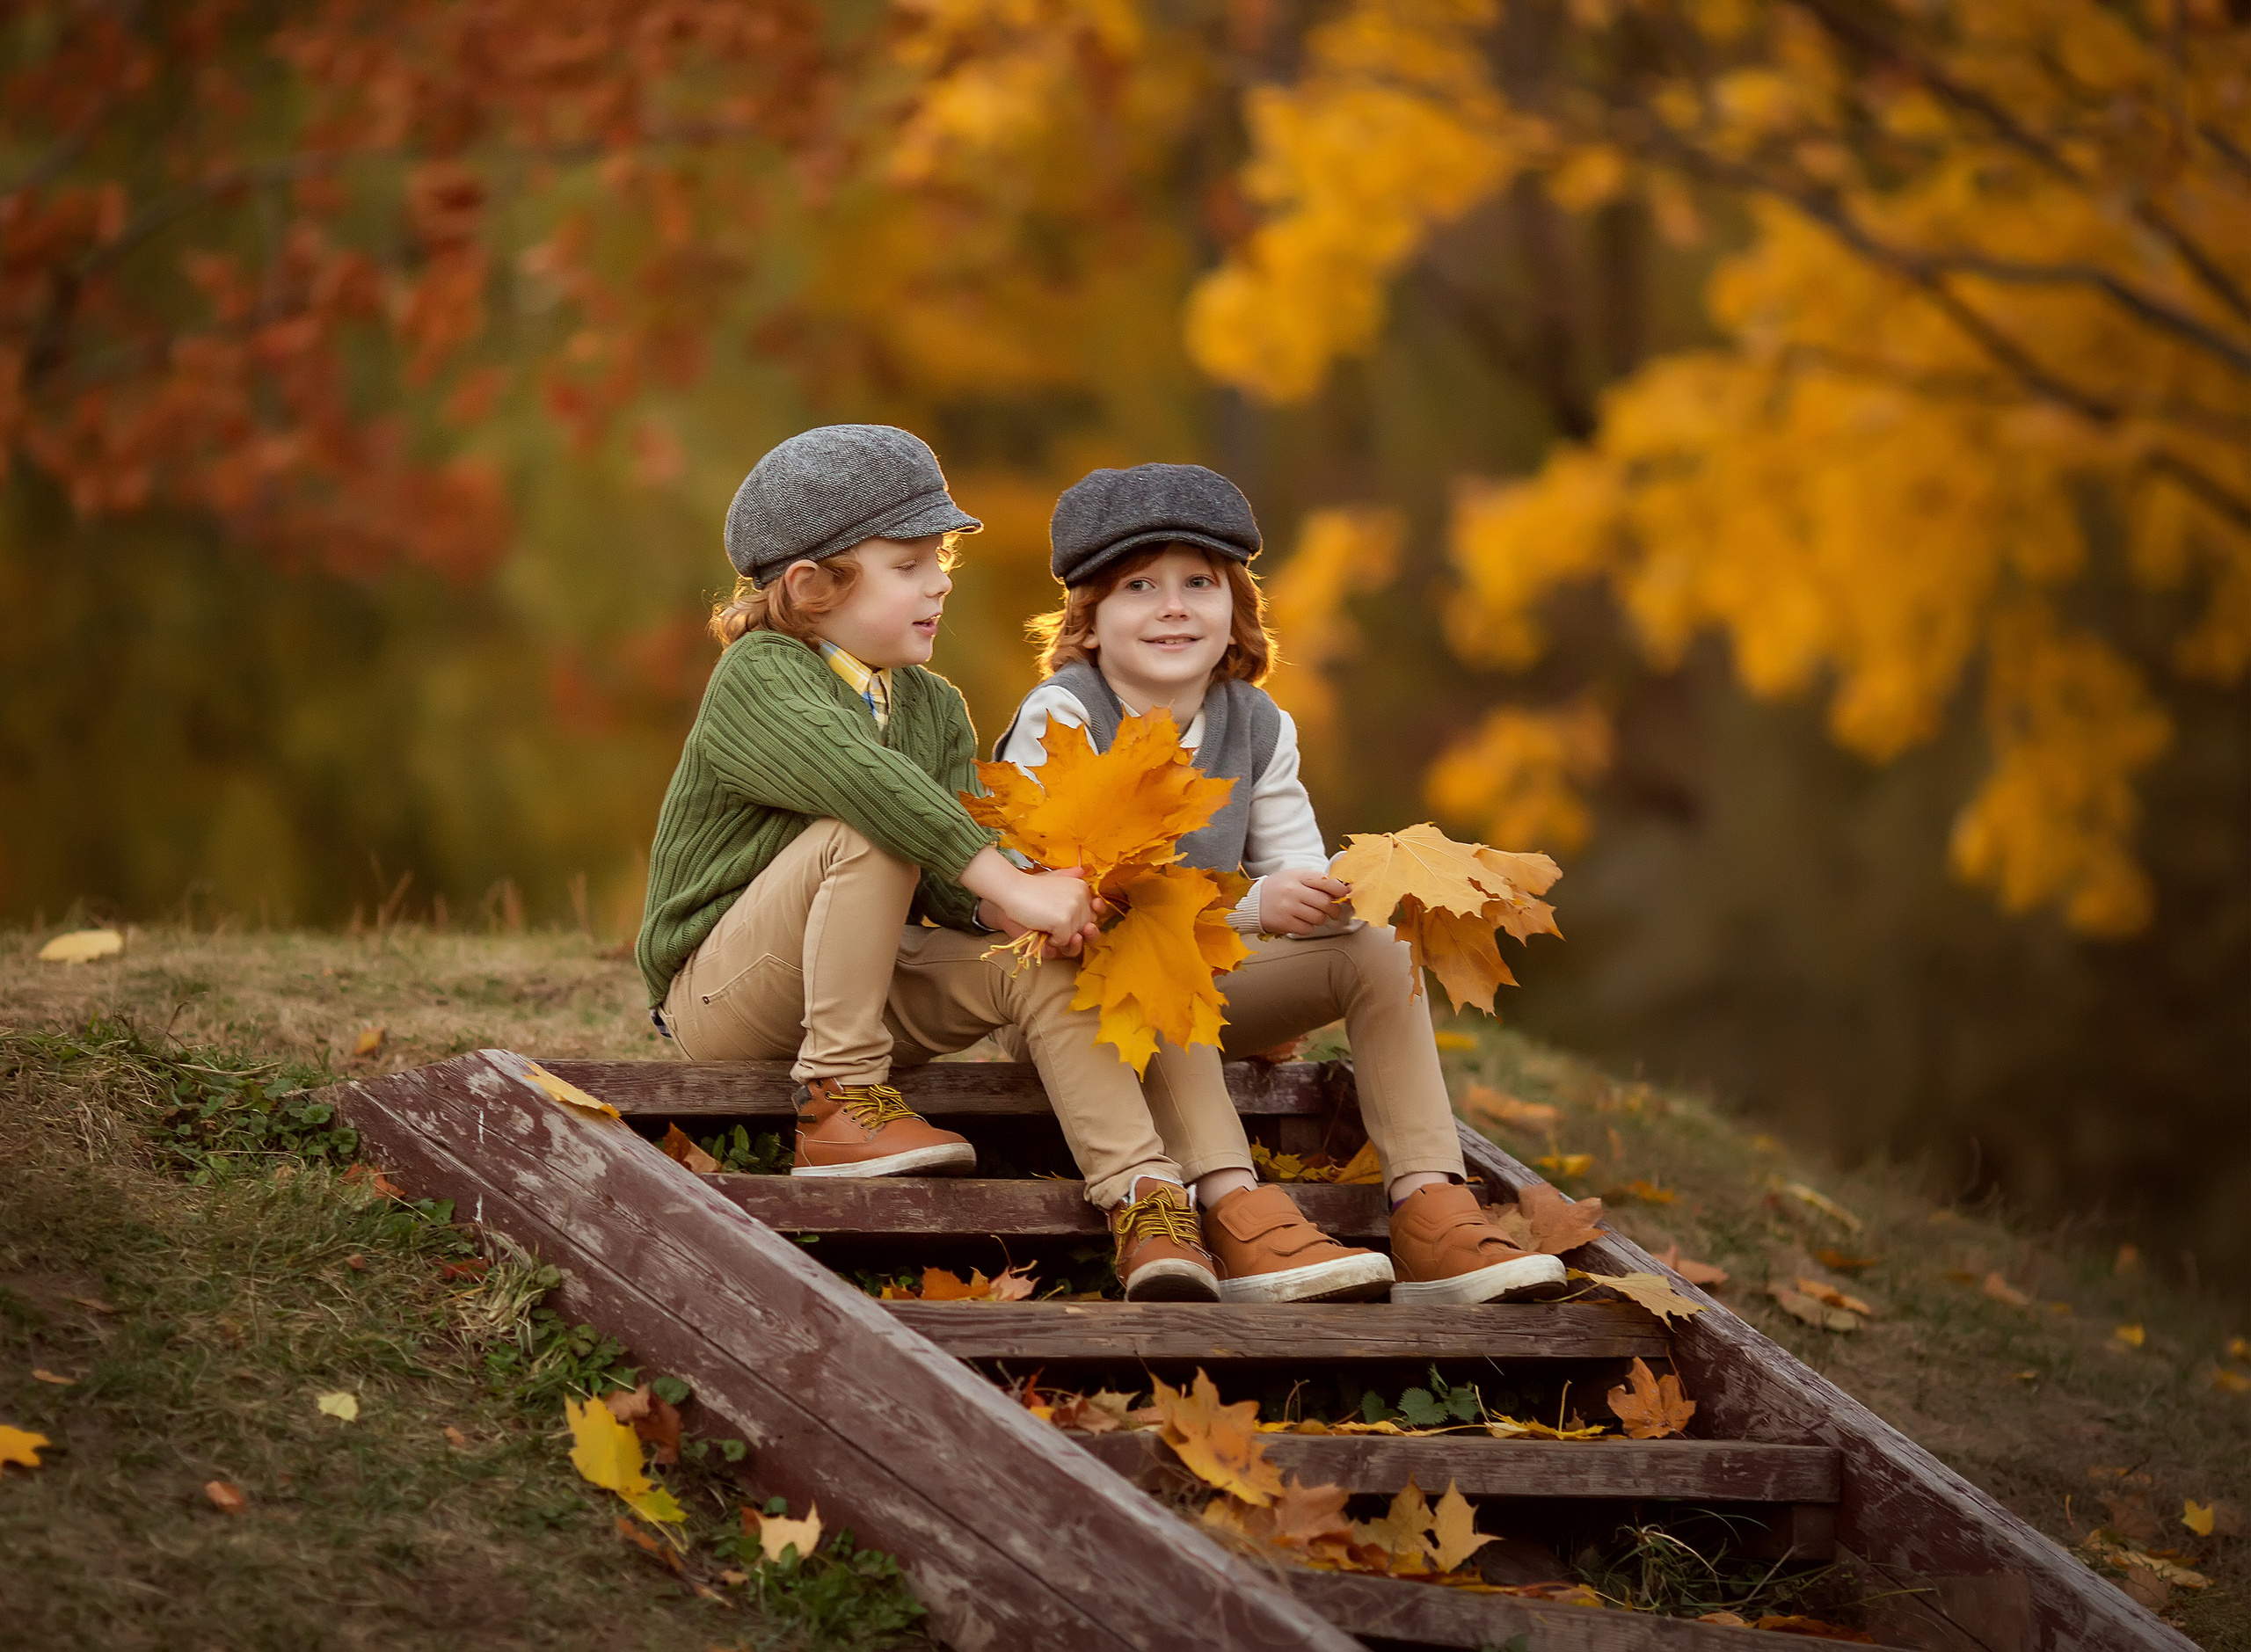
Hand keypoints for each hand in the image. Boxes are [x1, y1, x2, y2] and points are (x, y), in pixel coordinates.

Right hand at [959, 847, 1102, 954]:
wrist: (1011, 891)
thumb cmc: (1030, 888)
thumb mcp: (1054, 881)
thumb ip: (1069, 878)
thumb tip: (1082, 871)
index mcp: (1082, 888)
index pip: (1092, 915)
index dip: (1079, 921)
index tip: (1065, 918)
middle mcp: (1083, 897)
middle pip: (1085, 928)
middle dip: (1069, 931)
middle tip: (1050, 920)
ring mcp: (1074, 909)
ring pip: (1075, 937)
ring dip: (1060, 937)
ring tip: (1047, 925)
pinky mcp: (1064, 922)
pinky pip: (1063, 942)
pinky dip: (1051, 941)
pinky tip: (1041, 929)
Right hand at [1259, 867, 1349, 935]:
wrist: (1252, 903)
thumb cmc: (1278, 889)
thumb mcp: (1295, 877)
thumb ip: (1316, 881)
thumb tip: (1342, 888)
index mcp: (1298, 876)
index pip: (1326, 881)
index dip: (1340, 890)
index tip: (1345, 894)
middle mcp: (1293, 891)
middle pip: (1326, 902)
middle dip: (1334, 909)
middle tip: (1334, 911)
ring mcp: (1288, 907)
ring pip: (1319, 918)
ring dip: (1321, 919)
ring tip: (1313, 915)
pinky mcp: (1284, 923)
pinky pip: (1308, 929)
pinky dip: (1308, 927)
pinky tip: (1301, 921)